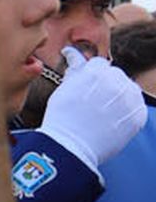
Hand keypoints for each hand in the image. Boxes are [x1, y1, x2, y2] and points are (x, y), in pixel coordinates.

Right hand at [40, 45, 145, 172]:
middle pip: (115, 75)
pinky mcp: (139, 115)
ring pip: (128, 90)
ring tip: (104, 114)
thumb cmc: (62, 118)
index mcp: (96, 71)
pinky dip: (128, 113)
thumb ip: (75, 70)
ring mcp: (130, 99)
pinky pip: (137, 107)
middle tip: (94, 103)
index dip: (91, 77)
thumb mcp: (64, 88)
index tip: (86, 88)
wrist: (72, 147)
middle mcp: (116, 81)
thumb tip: (73, 54)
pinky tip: (113, 122)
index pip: (99, 64)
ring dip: (119, 98)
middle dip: (106, 85)